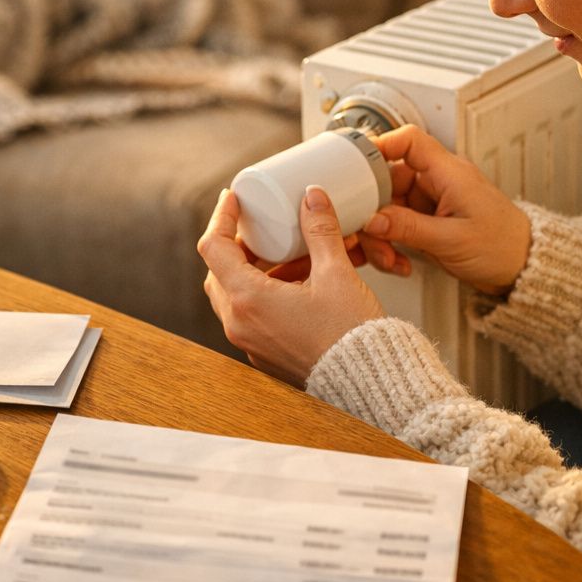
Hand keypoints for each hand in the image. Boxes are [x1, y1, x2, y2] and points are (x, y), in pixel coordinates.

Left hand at [198, 186, 385, 387]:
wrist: (368, 384)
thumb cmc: (351, 335)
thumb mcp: (336, 273)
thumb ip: (320, 231)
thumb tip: (311, 197)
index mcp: (248, 300)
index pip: (214, 248)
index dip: (221, 218)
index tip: (232, 200)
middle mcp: (240, 324)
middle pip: (219, 272)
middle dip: (238, 245)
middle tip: (259, 226)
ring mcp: (250, 342)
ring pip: (235, 294)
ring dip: (255, 269)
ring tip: (290, 252)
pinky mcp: (265, 353)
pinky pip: (252, 315)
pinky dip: (265, 292)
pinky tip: (298, 280)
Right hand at [360, 124, 529, 295]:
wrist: (521, 268)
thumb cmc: (502, 246)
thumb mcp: (451, 239)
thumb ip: (408, 227)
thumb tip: (372, 219)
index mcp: (448, 173)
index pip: (409, 141)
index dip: (380, 145)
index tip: (355, 165)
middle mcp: (436, 183)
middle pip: (387, 180)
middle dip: (373, 210)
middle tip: (367, 233)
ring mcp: (429, 203)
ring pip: (387, 207)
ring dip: (380, 234)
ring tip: (388, 257)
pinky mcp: (426, 222)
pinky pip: (395, 226)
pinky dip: (390, 244)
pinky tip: (398, 261)